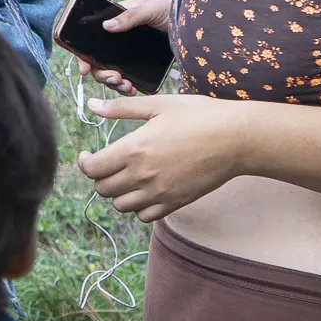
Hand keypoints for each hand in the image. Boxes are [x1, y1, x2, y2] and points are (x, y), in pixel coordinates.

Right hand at [75, 0, 172, 95]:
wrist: (194, 21)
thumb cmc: (169, 8)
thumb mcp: (149, 8)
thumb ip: (130, 16)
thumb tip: (106, 26)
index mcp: (115, 24)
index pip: (91, 42)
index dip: (84, 56)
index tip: (85, 69)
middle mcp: (118, 42)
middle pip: (99, 63)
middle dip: (102, 74)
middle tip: (115, 78)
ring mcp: (130, 55)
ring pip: (113, 74)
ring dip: (114, 83)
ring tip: (126, 86)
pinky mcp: (143, 66)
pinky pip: (130, 79)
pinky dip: (128, 87)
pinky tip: (133, 89)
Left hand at [77, 93, 247, 222]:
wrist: (236, 138)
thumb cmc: (198, 115)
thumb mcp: (157, 104)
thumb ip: (121, 108)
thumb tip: (93, 104)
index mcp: (133, 149)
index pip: (92, 169)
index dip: (84, 162)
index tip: (87, 155)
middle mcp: (142, 175)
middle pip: (103, 189)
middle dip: (100, 177)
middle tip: (107, 164)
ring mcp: (160, 192)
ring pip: (121, 206)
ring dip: (118, 193)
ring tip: (125, 177)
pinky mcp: (176, 203)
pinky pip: (145, 216)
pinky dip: (138, 207)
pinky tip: (144, 190)